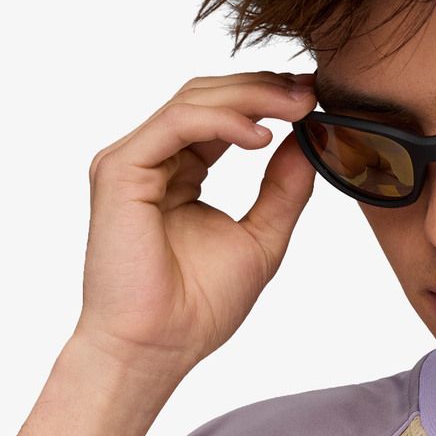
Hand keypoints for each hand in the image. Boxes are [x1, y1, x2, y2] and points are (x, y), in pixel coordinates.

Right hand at [72, 69, 319, 377]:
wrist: (159, 347)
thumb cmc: (198, 307)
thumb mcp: (261, 238)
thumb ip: (283, 189)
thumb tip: (309, 141)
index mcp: (179, 172)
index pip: (221, 116)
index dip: (267, 100)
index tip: (315, 98)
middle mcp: (151, 160)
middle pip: (206, 97)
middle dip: (263, 88)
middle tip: (312, 91)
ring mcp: (131, 162)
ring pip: (192, 101)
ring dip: (250, 97)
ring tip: (298, 106)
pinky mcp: (120, 171)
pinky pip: (177, 125)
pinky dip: (223, 123)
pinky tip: (262, 137)